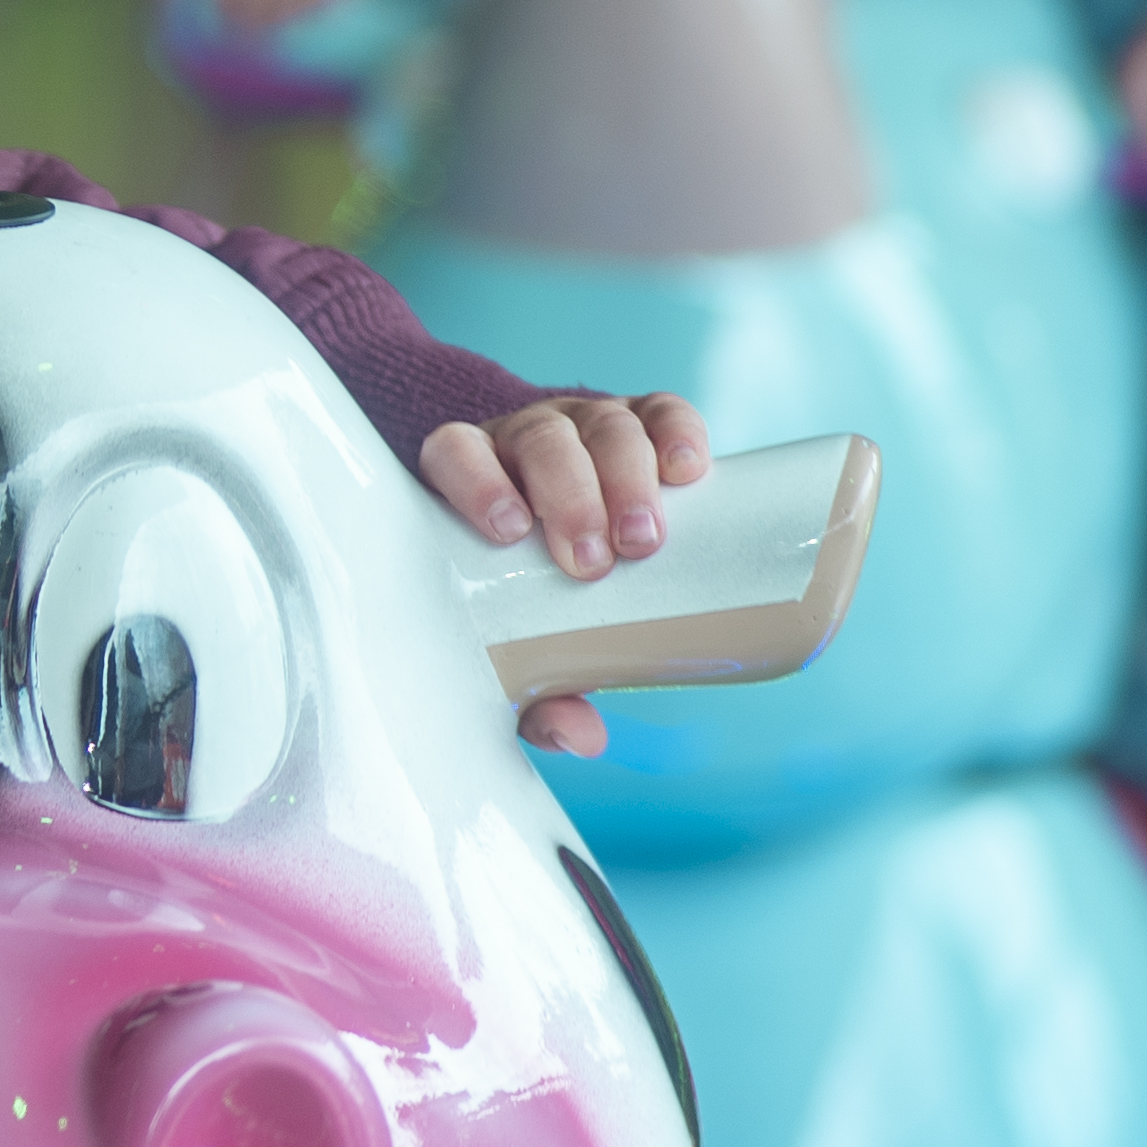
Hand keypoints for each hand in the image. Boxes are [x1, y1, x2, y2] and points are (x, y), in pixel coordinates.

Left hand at [417, 388, 713, 760]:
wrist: (577, 529)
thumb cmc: (533, 595)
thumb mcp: (525, 639)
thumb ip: (539, 692)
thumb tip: (581, 737)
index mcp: (472, 476)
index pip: (456, 452)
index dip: (476, 481)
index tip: (508, 531)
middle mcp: (523, 439)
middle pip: (540, 441)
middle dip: (568, 495)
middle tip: (592, 562)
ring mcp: (584, 422)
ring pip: (601, 424)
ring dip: (624, 476)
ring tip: (643, 539)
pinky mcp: (642, 418)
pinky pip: (660, 409)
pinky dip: (676, 430)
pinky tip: (690, 468)